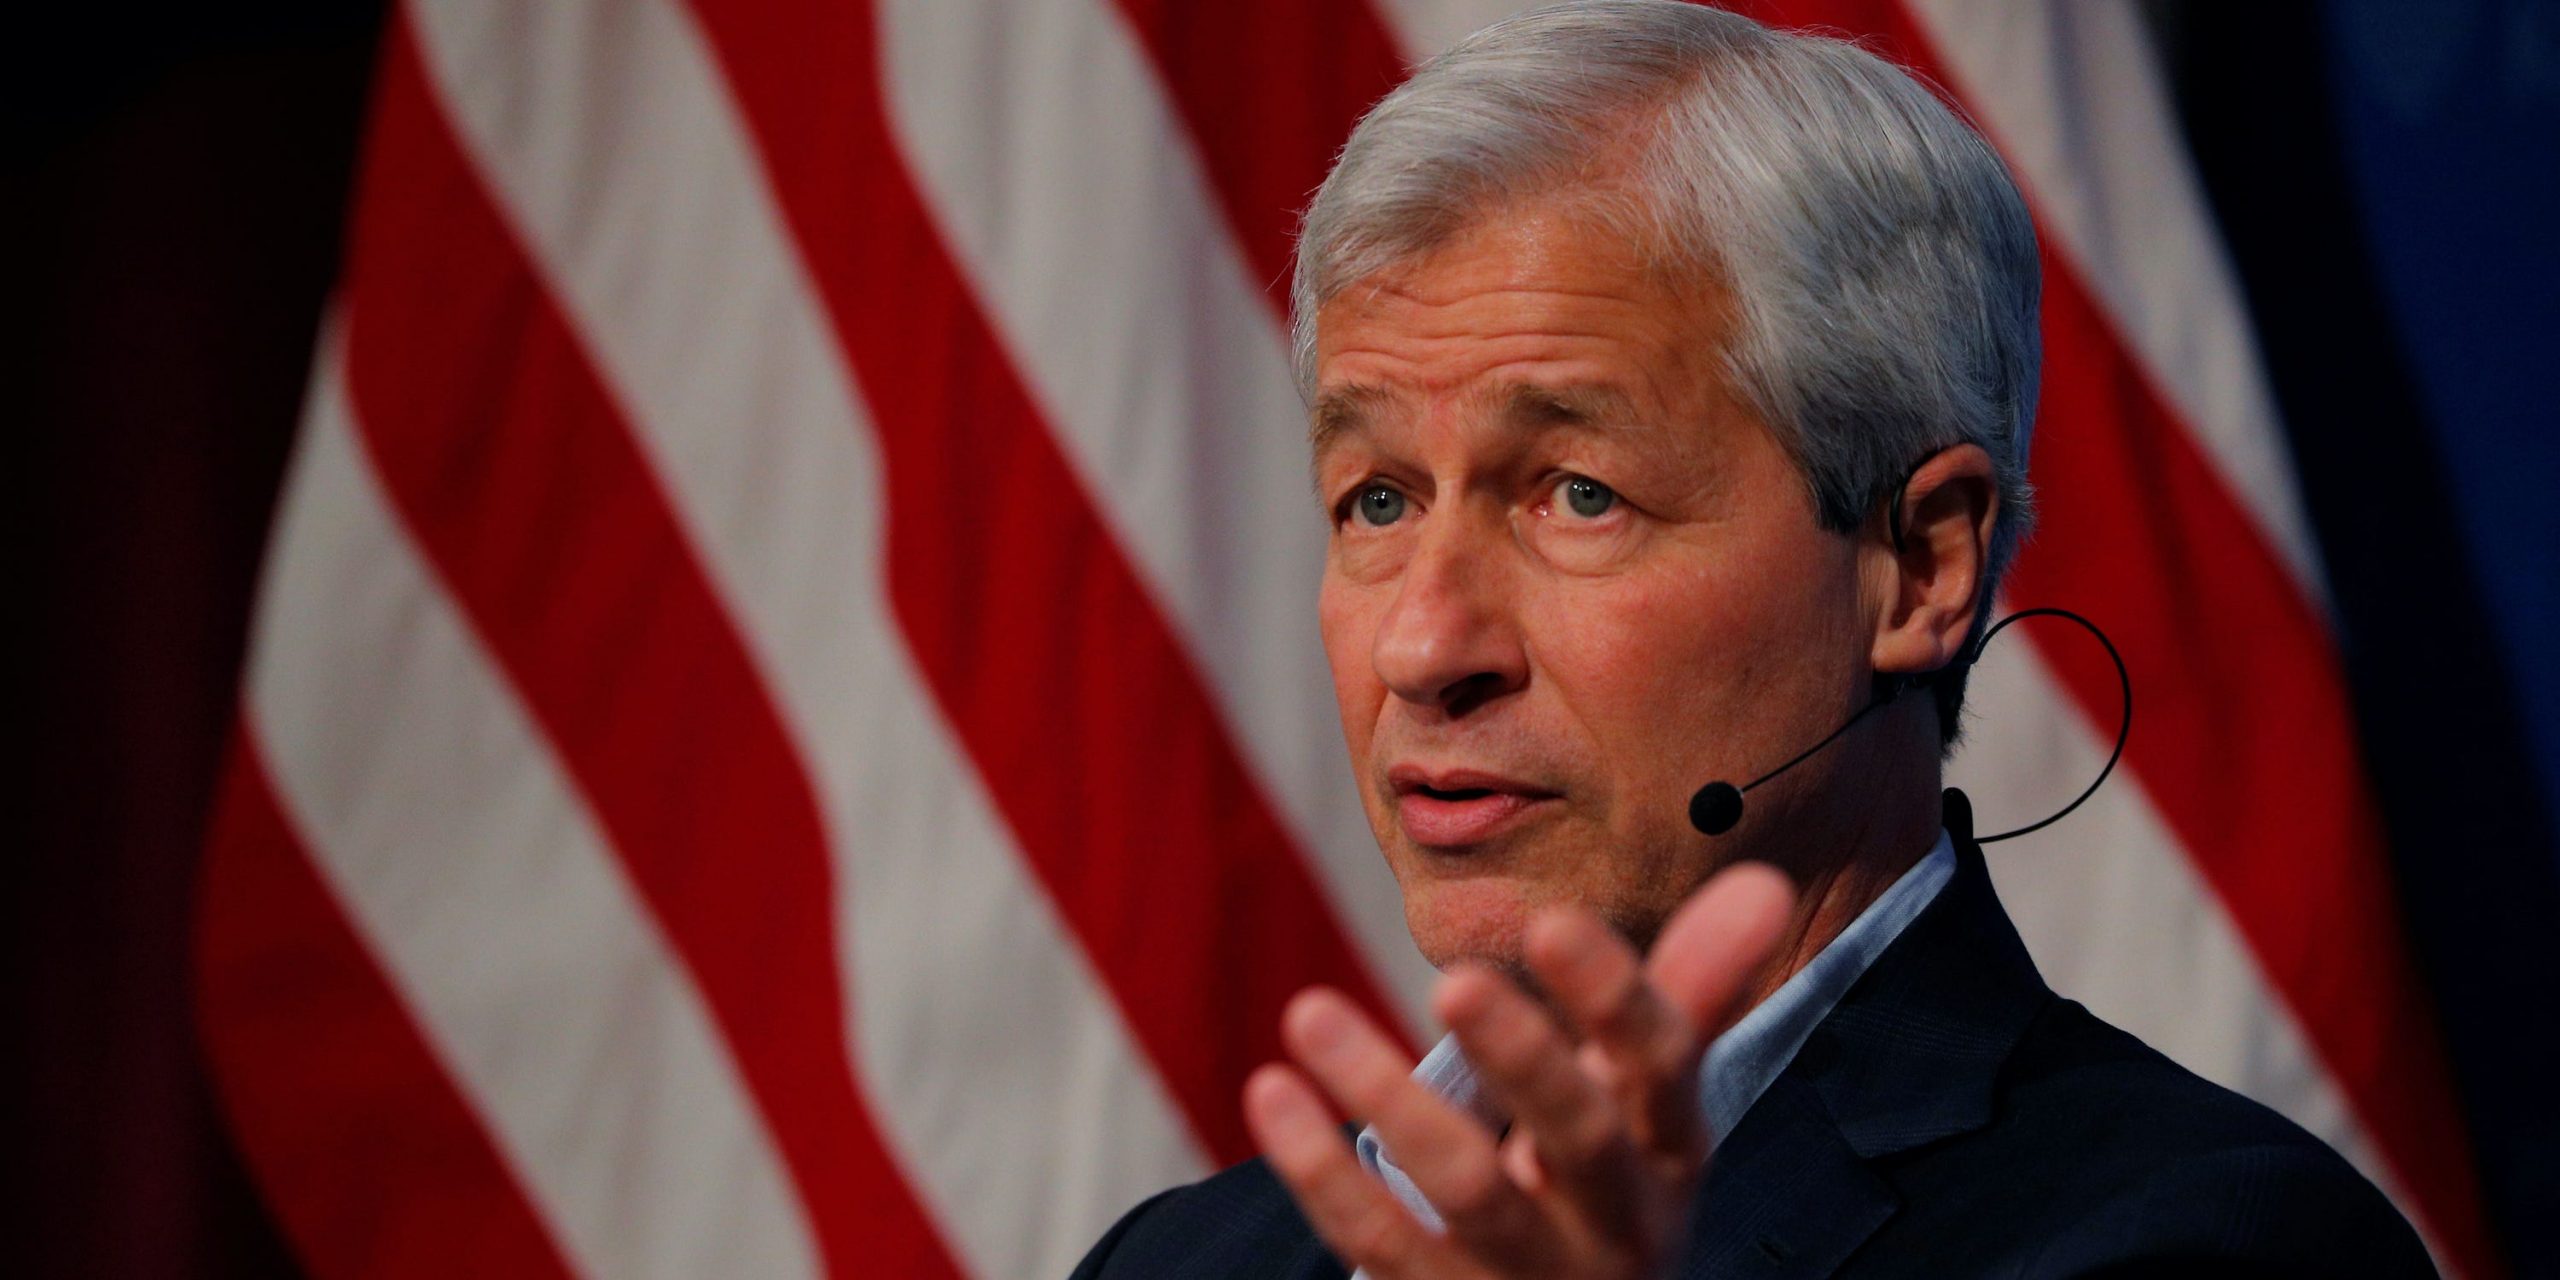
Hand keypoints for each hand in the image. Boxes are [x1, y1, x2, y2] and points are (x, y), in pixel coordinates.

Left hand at [1242, 863, 1794, 1278]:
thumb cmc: (1608, 1193)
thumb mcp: (1653, 1108)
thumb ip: (1692, 992)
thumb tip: (1764, 877)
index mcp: (1670, 1155)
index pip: (1663, 1071)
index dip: (1617, 1001)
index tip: (1552, 921)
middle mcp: (1617, 1224)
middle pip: (1580, 1139)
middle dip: (1523, 1058)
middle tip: (1452, 978)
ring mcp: (1532, 1279)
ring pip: (1469, 1195)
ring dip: (1389, 1102)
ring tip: (1310, 1010)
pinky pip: (1383, 1247)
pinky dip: (1321, 1173)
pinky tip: (1270, 1092)